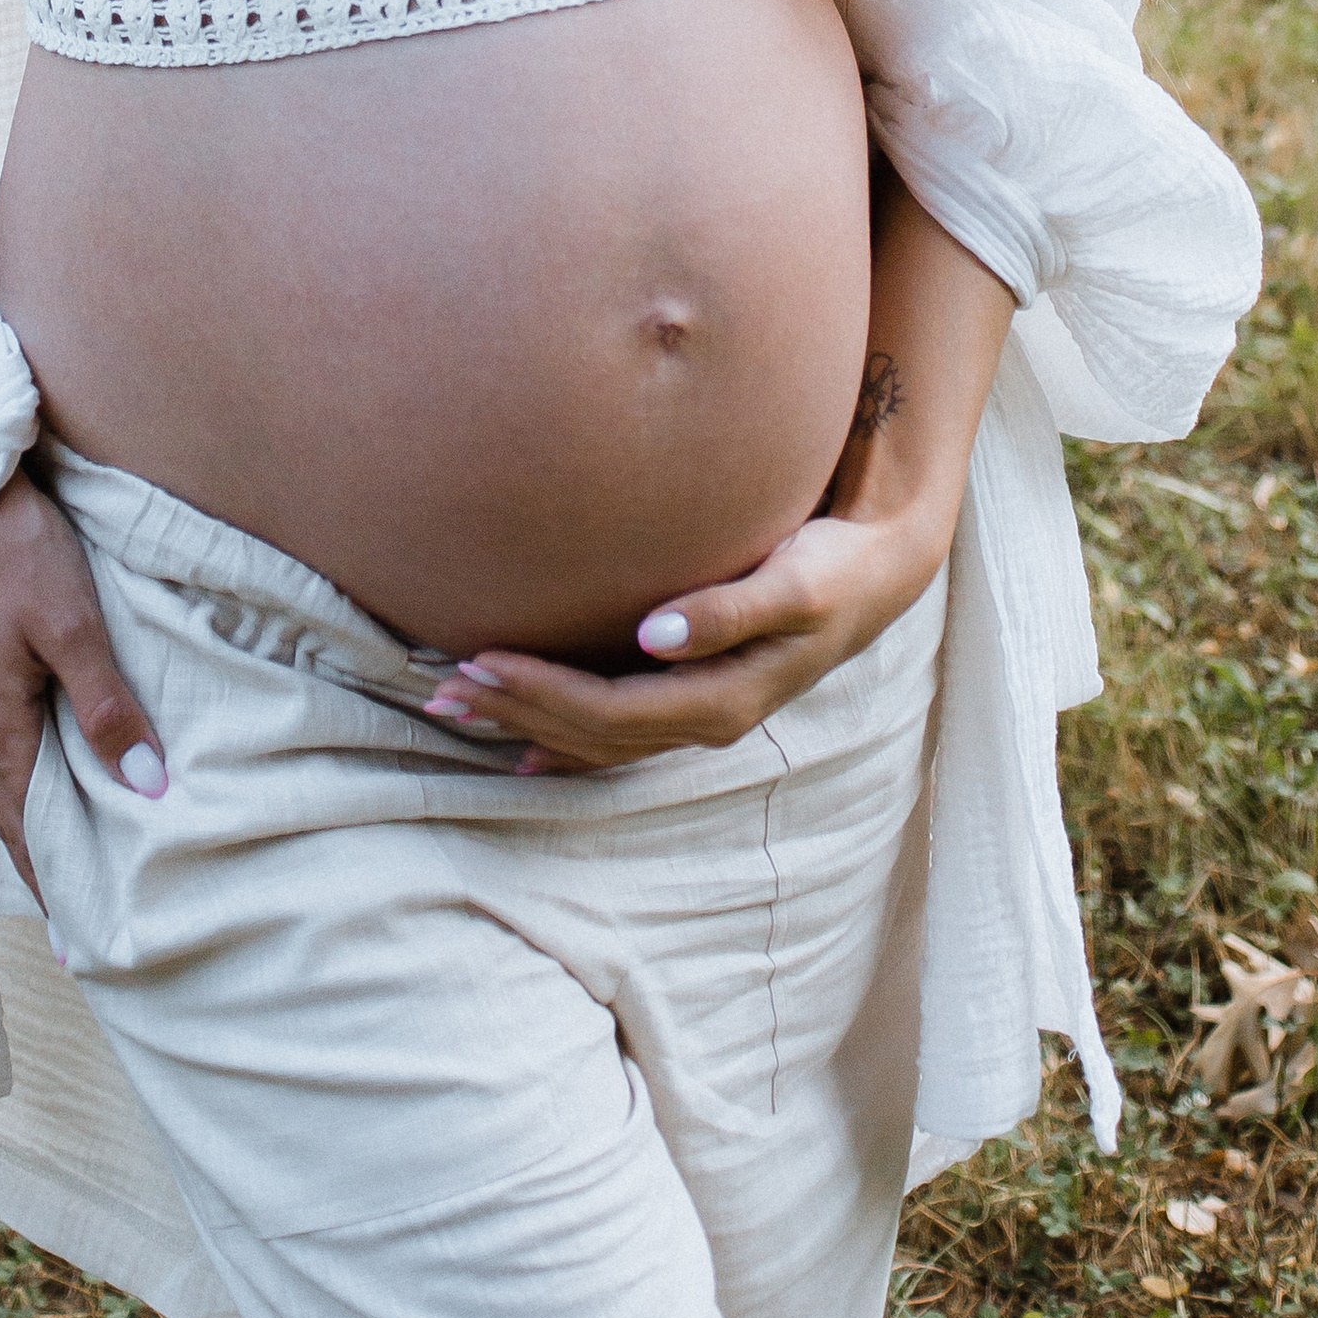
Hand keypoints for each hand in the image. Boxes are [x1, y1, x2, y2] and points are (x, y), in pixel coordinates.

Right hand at [0, 467, 165, 899]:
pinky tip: (63, 786)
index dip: (57, 884)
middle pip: (16, 818)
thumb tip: (144, 787)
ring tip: (82, 868)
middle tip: (88, 924)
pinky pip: (13, 751)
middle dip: (50, 871)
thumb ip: (107, 708)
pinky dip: (38, 784)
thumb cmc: (23, 557)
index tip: (84, 939)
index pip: (28, 831)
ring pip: (13, 785)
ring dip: (44, 828)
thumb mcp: (74, 628)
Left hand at [419, 500, 948, 775]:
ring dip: (526, 726)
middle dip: (516, 714)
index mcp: (721, 701)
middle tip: (441, 691)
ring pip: (597, 740)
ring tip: (457, 707)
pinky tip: (524, 750)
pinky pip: (617, 736)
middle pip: (591, 735)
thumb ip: (728, 610)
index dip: (541, 696)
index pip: (608, 712)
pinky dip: (564, 742)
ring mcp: (698, 715)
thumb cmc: (832, 567)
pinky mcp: (694, 698)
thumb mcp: (793, 585)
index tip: (481, 663)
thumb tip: (655, 635)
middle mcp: (704, 721)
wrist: (877, 574)